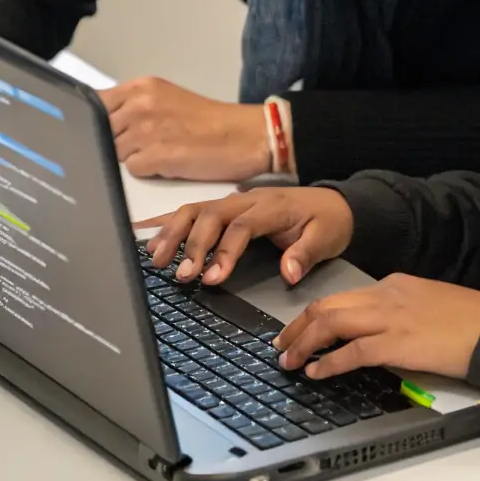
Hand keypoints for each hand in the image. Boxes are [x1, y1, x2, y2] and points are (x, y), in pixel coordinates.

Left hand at [99, 78, 268, 180]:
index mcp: (142, 87)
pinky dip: (147, 173)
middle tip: (142, 148)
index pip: (94, 104)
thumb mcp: (166, 100)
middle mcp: (140, 104)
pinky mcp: (156, 155)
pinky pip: (133, 170)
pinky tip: (168, 165)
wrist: (246, 136)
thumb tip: (99, 125)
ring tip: (160, 154)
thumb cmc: (210, 122)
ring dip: (132, 159)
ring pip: (114, 153)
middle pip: (101, 132)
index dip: (92, 123)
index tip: (100, 133)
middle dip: (114, 143)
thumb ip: (133, 107)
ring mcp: (146, 129)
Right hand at [136, 186, 353, 287]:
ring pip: (195, 209)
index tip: (212, 280)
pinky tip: (146, 234)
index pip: (241, 226)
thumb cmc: (327, 222)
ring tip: (156, 260)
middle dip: (192, 245)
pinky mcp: (225, 207)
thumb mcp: (327, 238)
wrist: (333, 202)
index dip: (224, 252)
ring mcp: (233, 201)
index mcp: (272, 207)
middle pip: (211, 215)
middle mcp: (247, 200)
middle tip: (180, 276)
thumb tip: (288, 273)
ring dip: (173, 232)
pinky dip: (167, 221)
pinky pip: (191, 210)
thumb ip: (306, 254)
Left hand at [274, 275, 479, 380]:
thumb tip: (375, 333)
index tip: (299, 330)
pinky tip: (317, 372)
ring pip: (332, 322)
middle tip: (280, 345)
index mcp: (394, 285)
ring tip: (289, 360)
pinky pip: (354, 351)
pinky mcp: (399, 343)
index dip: (314, 315)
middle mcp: (387, 295)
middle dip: (297, 326)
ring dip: (304, 343)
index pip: (342, 297)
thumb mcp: (428, 306)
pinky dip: (330, 361)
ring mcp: (392, 317)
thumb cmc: (471, 322)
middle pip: (327, 305)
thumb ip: (400, 313)